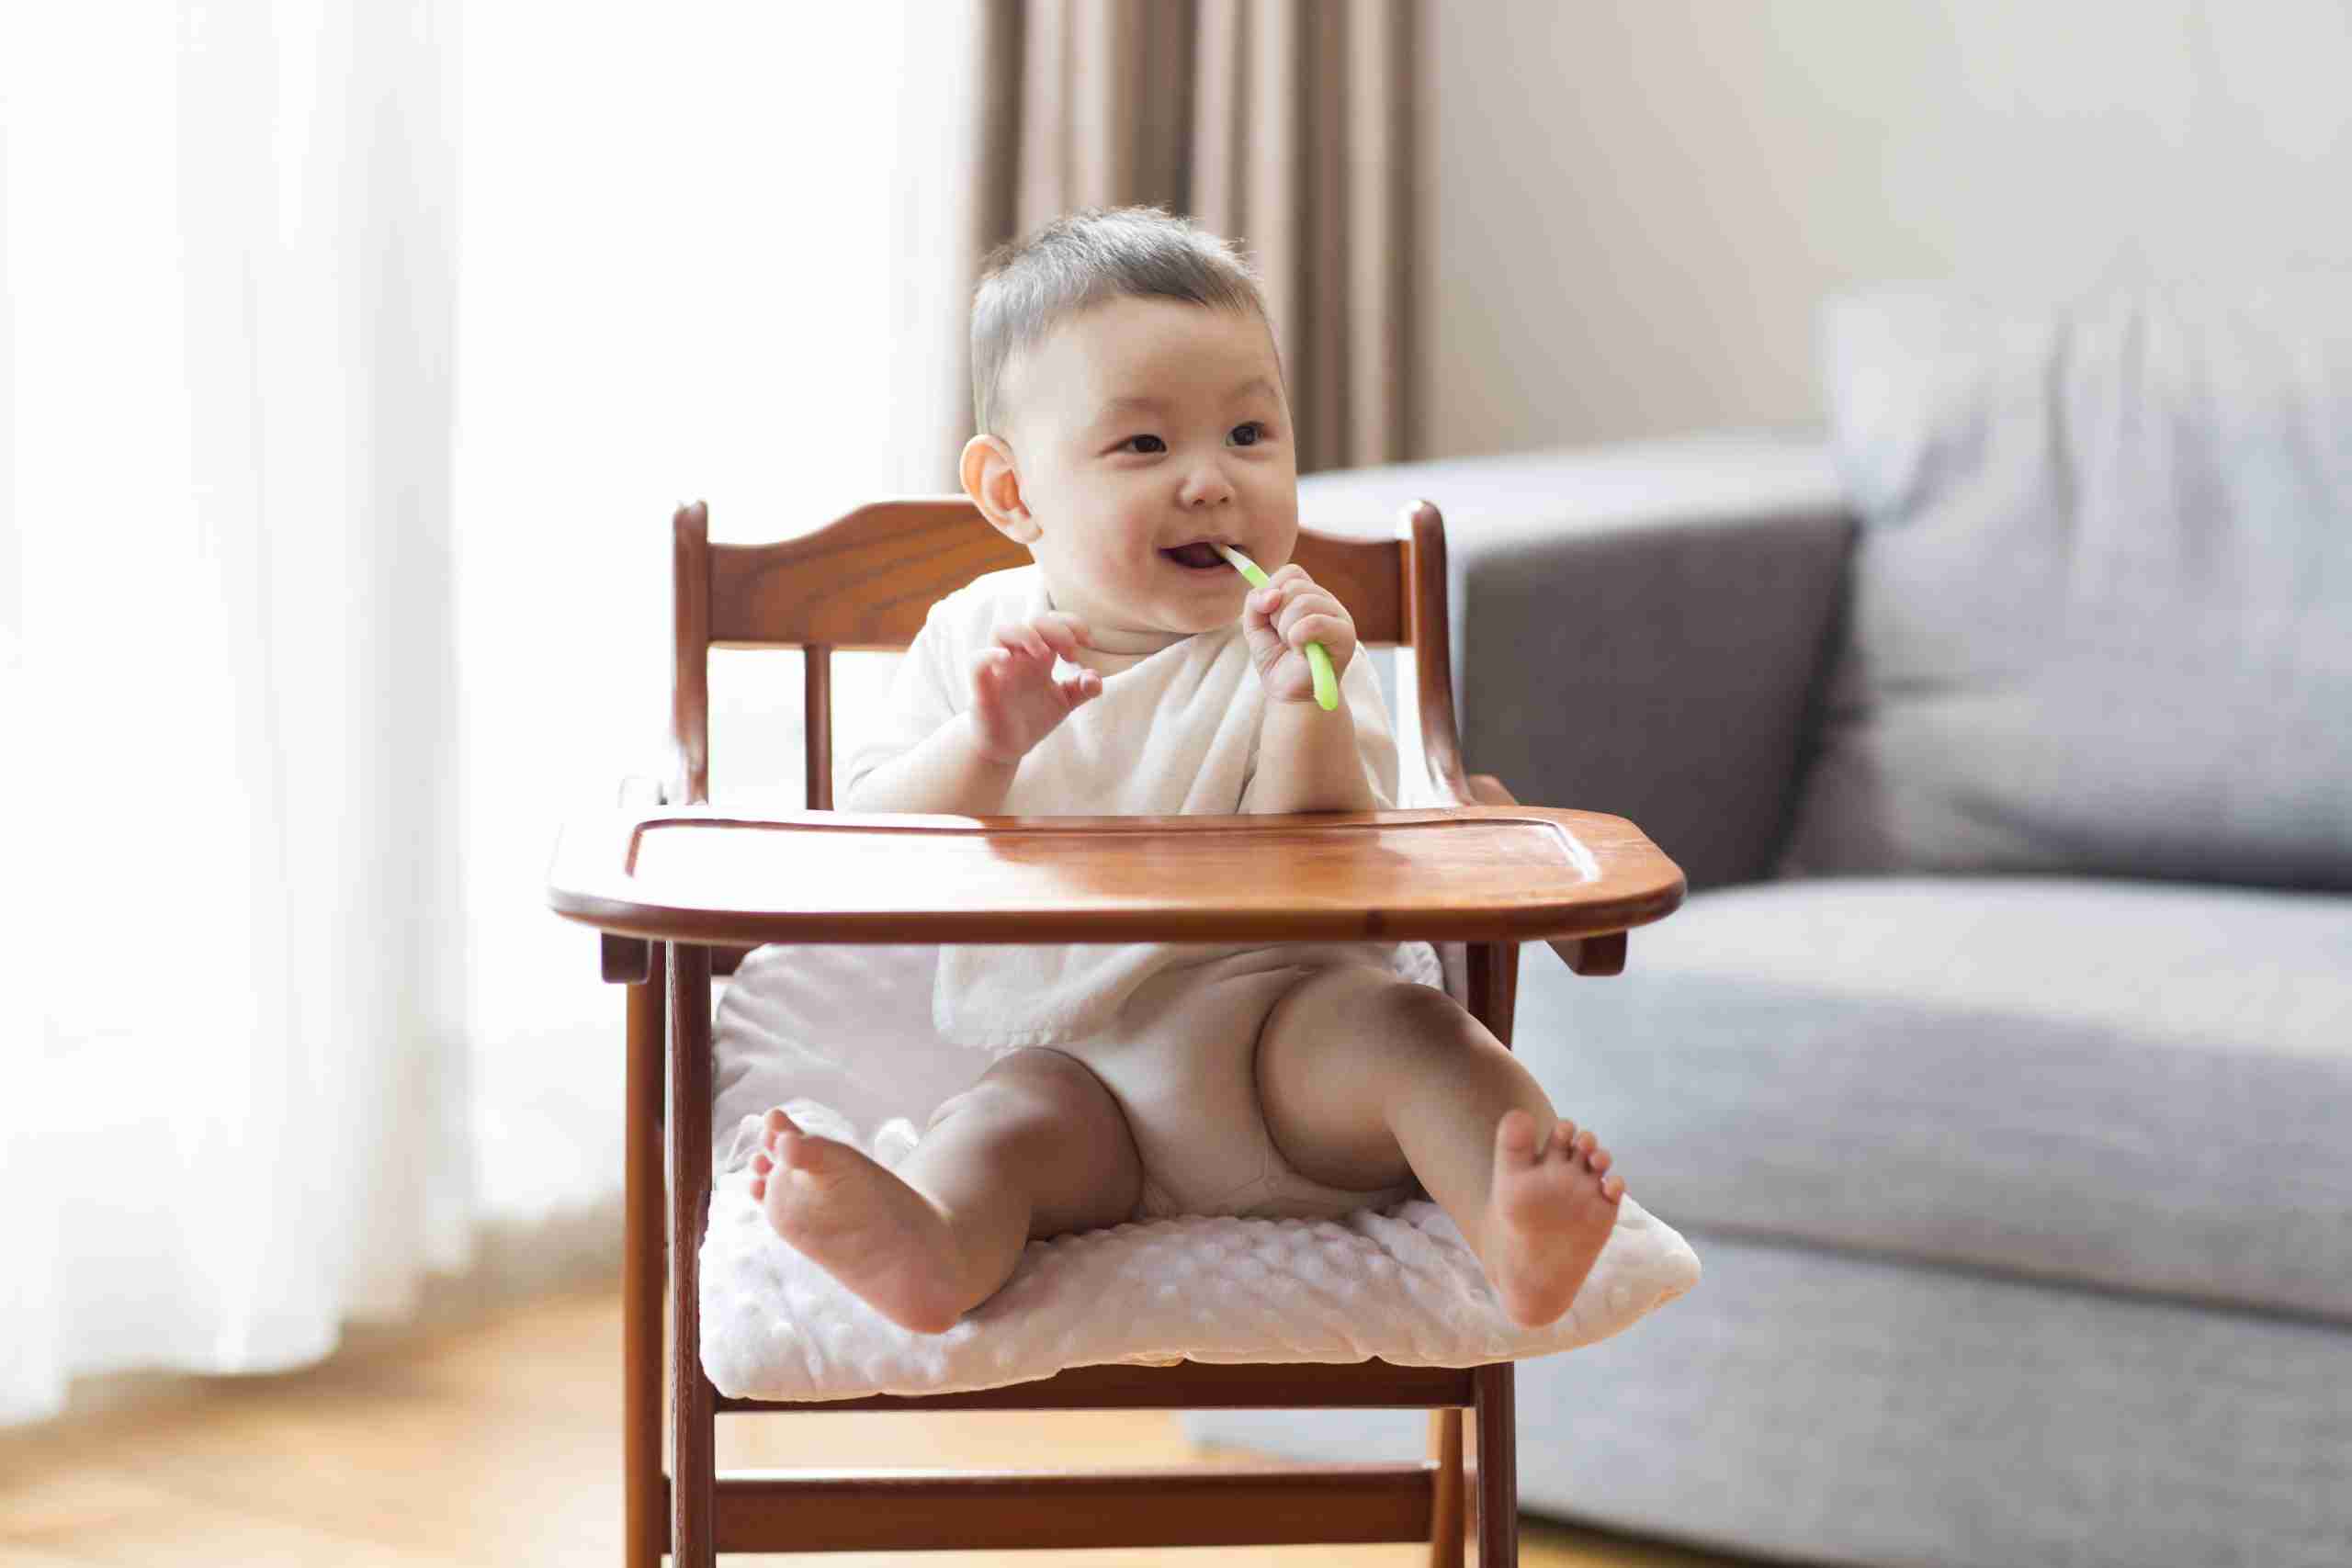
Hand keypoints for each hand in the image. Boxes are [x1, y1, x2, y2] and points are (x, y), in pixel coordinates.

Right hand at [967, 611, 1101, 762]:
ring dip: (1027, 635)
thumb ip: (1083, 689)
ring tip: (1045, 655)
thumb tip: (1095, 678)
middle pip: (1031, 621)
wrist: (1006, 747)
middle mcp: (1018, 656)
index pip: (1052, 622)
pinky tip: (1008, 660)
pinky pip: (977, 661)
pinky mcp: (982, 687)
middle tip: (1071, 654)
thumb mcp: (1064, 702)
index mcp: (1038, 655)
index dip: (1072, 624)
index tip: (1089, 642)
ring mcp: (999, 669)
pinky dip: (991, 655)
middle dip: (1056, 629)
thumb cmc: (1033, 718)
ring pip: (1001, 630)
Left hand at [1240, 563, 1353, 704]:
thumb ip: (1255, 602)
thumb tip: (1272, 594)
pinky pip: (1314, 622)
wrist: (1289, 693)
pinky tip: (1301, 651)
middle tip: (1284, 638)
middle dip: (1276, 615)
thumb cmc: (1276, 660)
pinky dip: (1297, 637)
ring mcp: (1339, 617)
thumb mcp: (1255, 627)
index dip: (1272, 590)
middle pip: (1294, 586)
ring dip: (1286, 629)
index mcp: (1310, 595)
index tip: (1268, 616)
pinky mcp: (1345, 636)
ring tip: (1293, 646)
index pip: (1291, 572)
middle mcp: (1328, 602)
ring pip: (1303, 603)